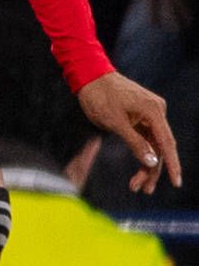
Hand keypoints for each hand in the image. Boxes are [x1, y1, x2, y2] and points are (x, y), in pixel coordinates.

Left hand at [78, 71, 181, 192]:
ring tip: (136, 186)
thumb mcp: (114, 123)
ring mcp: (150, 113)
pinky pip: (146, 137)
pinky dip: (142, 152)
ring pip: (153, 144)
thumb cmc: (99, 97)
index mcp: (154, 111)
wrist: (89, 75)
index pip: (167, 143)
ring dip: (146, 164)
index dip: (172, 165)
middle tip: (143, 190)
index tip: (176, 182)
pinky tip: (139, 168)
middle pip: (160, 146)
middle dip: (152, 170)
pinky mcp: (142, 115)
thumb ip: (135, 143)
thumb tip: (152, 162)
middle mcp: (157, 111)